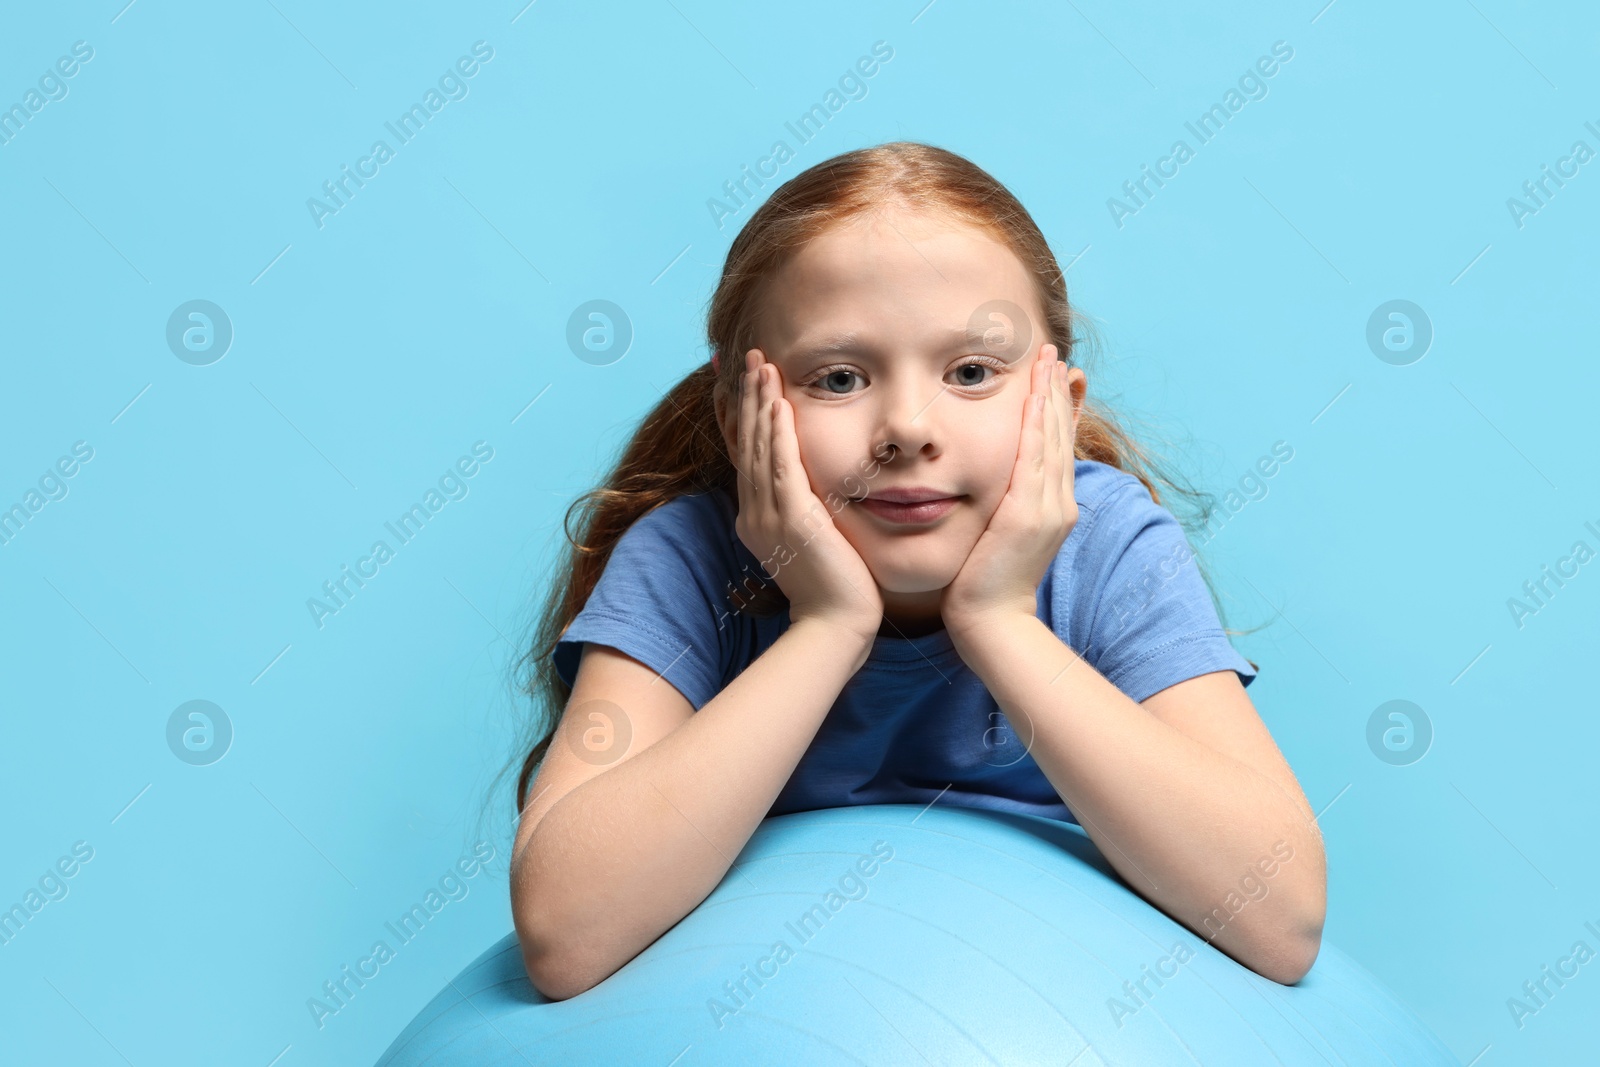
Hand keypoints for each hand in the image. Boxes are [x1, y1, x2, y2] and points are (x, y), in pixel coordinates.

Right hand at [727, 348, 883, 641]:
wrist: (837, 628)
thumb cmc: (838, 592)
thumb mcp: (817, 545)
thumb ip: (809, 516)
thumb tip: (817, 496)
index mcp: (757, 519)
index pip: (748, 456)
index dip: (747, 416)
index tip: (748, 383)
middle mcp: (754, 514)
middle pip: (748, 443)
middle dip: (749, 397)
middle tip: (750, 357)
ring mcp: (769, 517)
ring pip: (760, 447)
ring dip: (761, 402)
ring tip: (761, 365)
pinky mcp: (792, 519)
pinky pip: (780, 465)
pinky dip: (778, 432)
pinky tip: (780, 402)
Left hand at [941, 343, 1082, 638]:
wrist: (990, 623)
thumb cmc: (983, 585)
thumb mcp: (998, 537)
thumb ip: (1001, 508)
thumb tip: (992, 489)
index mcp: (1052, 508)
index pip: (1056, 446)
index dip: (1056, 408)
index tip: (1053, 375)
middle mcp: (1058, 504)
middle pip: (1060, 435)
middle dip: (1057, 391)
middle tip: (1054, 353)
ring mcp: (1048, 509)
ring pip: (1052, 440)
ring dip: (1050, 397)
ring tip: (1049, 360)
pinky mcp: (1029, 515)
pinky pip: (1035, 458)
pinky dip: (1037, 425)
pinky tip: (1034, 397)